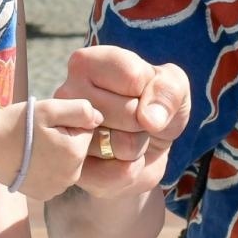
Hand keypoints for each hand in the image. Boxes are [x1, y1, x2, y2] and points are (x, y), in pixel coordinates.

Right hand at [0, 96, 100, 201]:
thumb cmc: (17, 124)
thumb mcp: (50, 108)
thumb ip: (81, 110)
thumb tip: (100, 119)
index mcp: (75, 153)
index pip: (87, 131)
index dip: (69, 122)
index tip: (49, 123)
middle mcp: (71, 176)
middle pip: (78, 148)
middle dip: (65, 138)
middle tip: (40, 133)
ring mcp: (57, 188)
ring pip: (67, 163)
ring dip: (57, 153)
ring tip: (33, 147)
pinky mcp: (44, 194)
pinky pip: (56, 176)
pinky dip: (47, 168)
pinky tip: (30, 160)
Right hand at [56, 45, 189, 198]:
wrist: (144, 151)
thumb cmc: (154, 107)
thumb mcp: (173, 87)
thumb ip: (169, 90)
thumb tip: (149, 120)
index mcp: (86, 63)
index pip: (134, 78)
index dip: (151, 91)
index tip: (142, 93)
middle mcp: (66, 96)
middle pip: (130, 113)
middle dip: (144, 122)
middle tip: (133, 122)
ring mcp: (65, 136)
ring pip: (124, 145)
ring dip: (137, 147)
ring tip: (124, 138)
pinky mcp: (73, 172)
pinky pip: (120, 174)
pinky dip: (131, 171)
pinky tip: (118, 161)